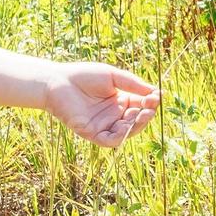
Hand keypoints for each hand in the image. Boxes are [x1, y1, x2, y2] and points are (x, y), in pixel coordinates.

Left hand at [41, 62, 160, 148]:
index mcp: (119, 101)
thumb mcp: (113, 77)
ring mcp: (104, 125)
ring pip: (127, 132)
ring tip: (141, 113)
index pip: (140, 105)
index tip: (157, 95)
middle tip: (151, 106)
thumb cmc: (83, 76)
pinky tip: (127, 125)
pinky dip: (121, 136)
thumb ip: (133, 84)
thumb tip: (156, 92)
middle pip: (136, 120)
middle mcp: (113, 115)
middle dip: (146, 114)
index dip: (150, 102)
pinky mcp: (92, 133)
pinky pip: (111, 140)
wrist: (57, 81)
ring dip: (137, 125)